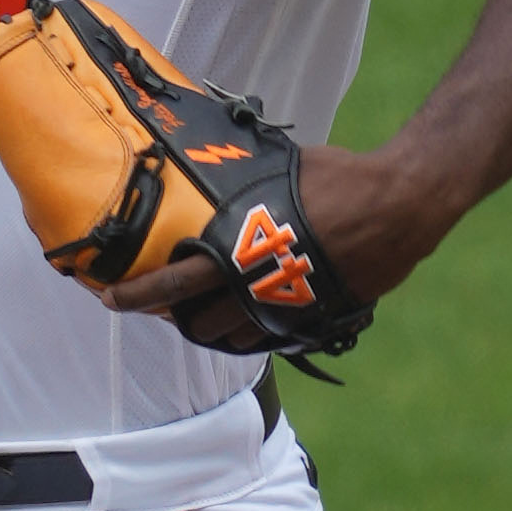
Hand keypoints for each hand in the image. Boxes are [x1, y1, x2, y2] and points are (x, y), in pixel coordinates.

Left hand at [100, 141, 445, 348]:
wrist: (399, 205)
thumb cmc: (340, 179)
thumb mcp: (277, 173)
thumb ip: (242, 188)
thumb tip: (216, 171)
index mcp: (240, 247)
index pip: (173, 281)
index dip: (137, 294)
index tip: (113, 298)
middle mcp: (258, 287)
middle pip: (197, 321)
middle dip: (176, 318)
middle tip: (162, 309)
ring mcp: (287, 309)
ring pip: (233, 337)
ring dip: (212, 330)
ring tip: (201, 317)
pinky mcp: (314, 320)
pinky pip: (270, 339)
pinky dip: (250, 334)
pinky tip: (245, 322)